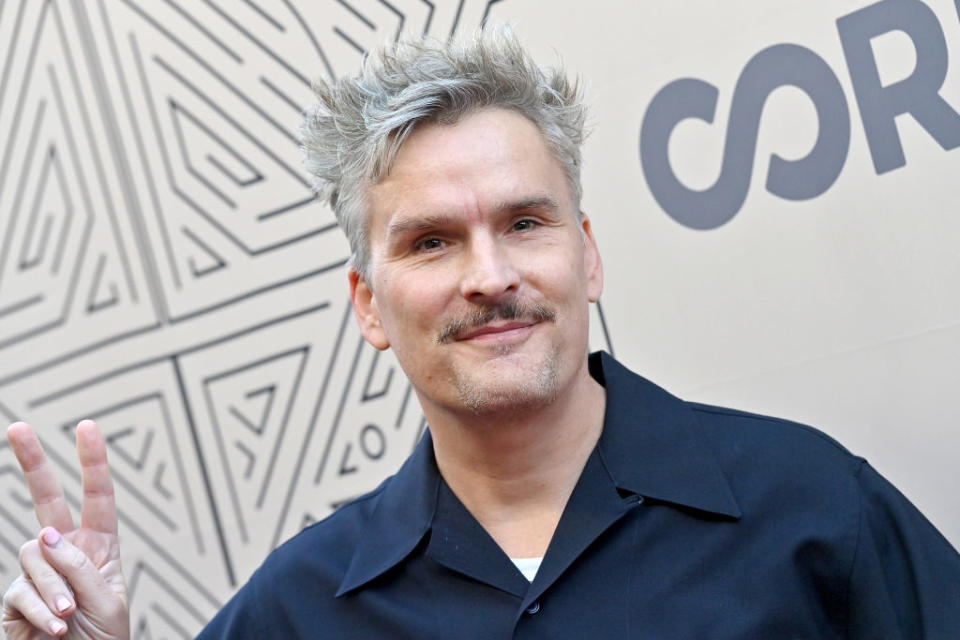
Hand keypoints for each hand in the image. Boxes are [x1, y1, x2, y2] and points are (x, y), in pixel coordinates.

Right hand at [2, 421, 129, 638]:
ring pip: (35, 554)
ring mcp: (37, 574)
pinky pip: (21, 590)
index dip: (93, 462)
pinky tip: (55, 627)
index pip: (97, 498)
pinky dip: (40, 607)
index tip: (87, 426)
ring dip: (55, 585)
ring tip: (69, 615)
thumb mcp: (109, 601)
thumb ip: (82, 567)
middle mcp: (65, 554)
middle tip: (18, 428)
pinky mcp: (14, 600)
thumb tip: (45, 536)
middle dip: (32, 462)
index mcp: (98, 549)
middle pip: (46, 500)